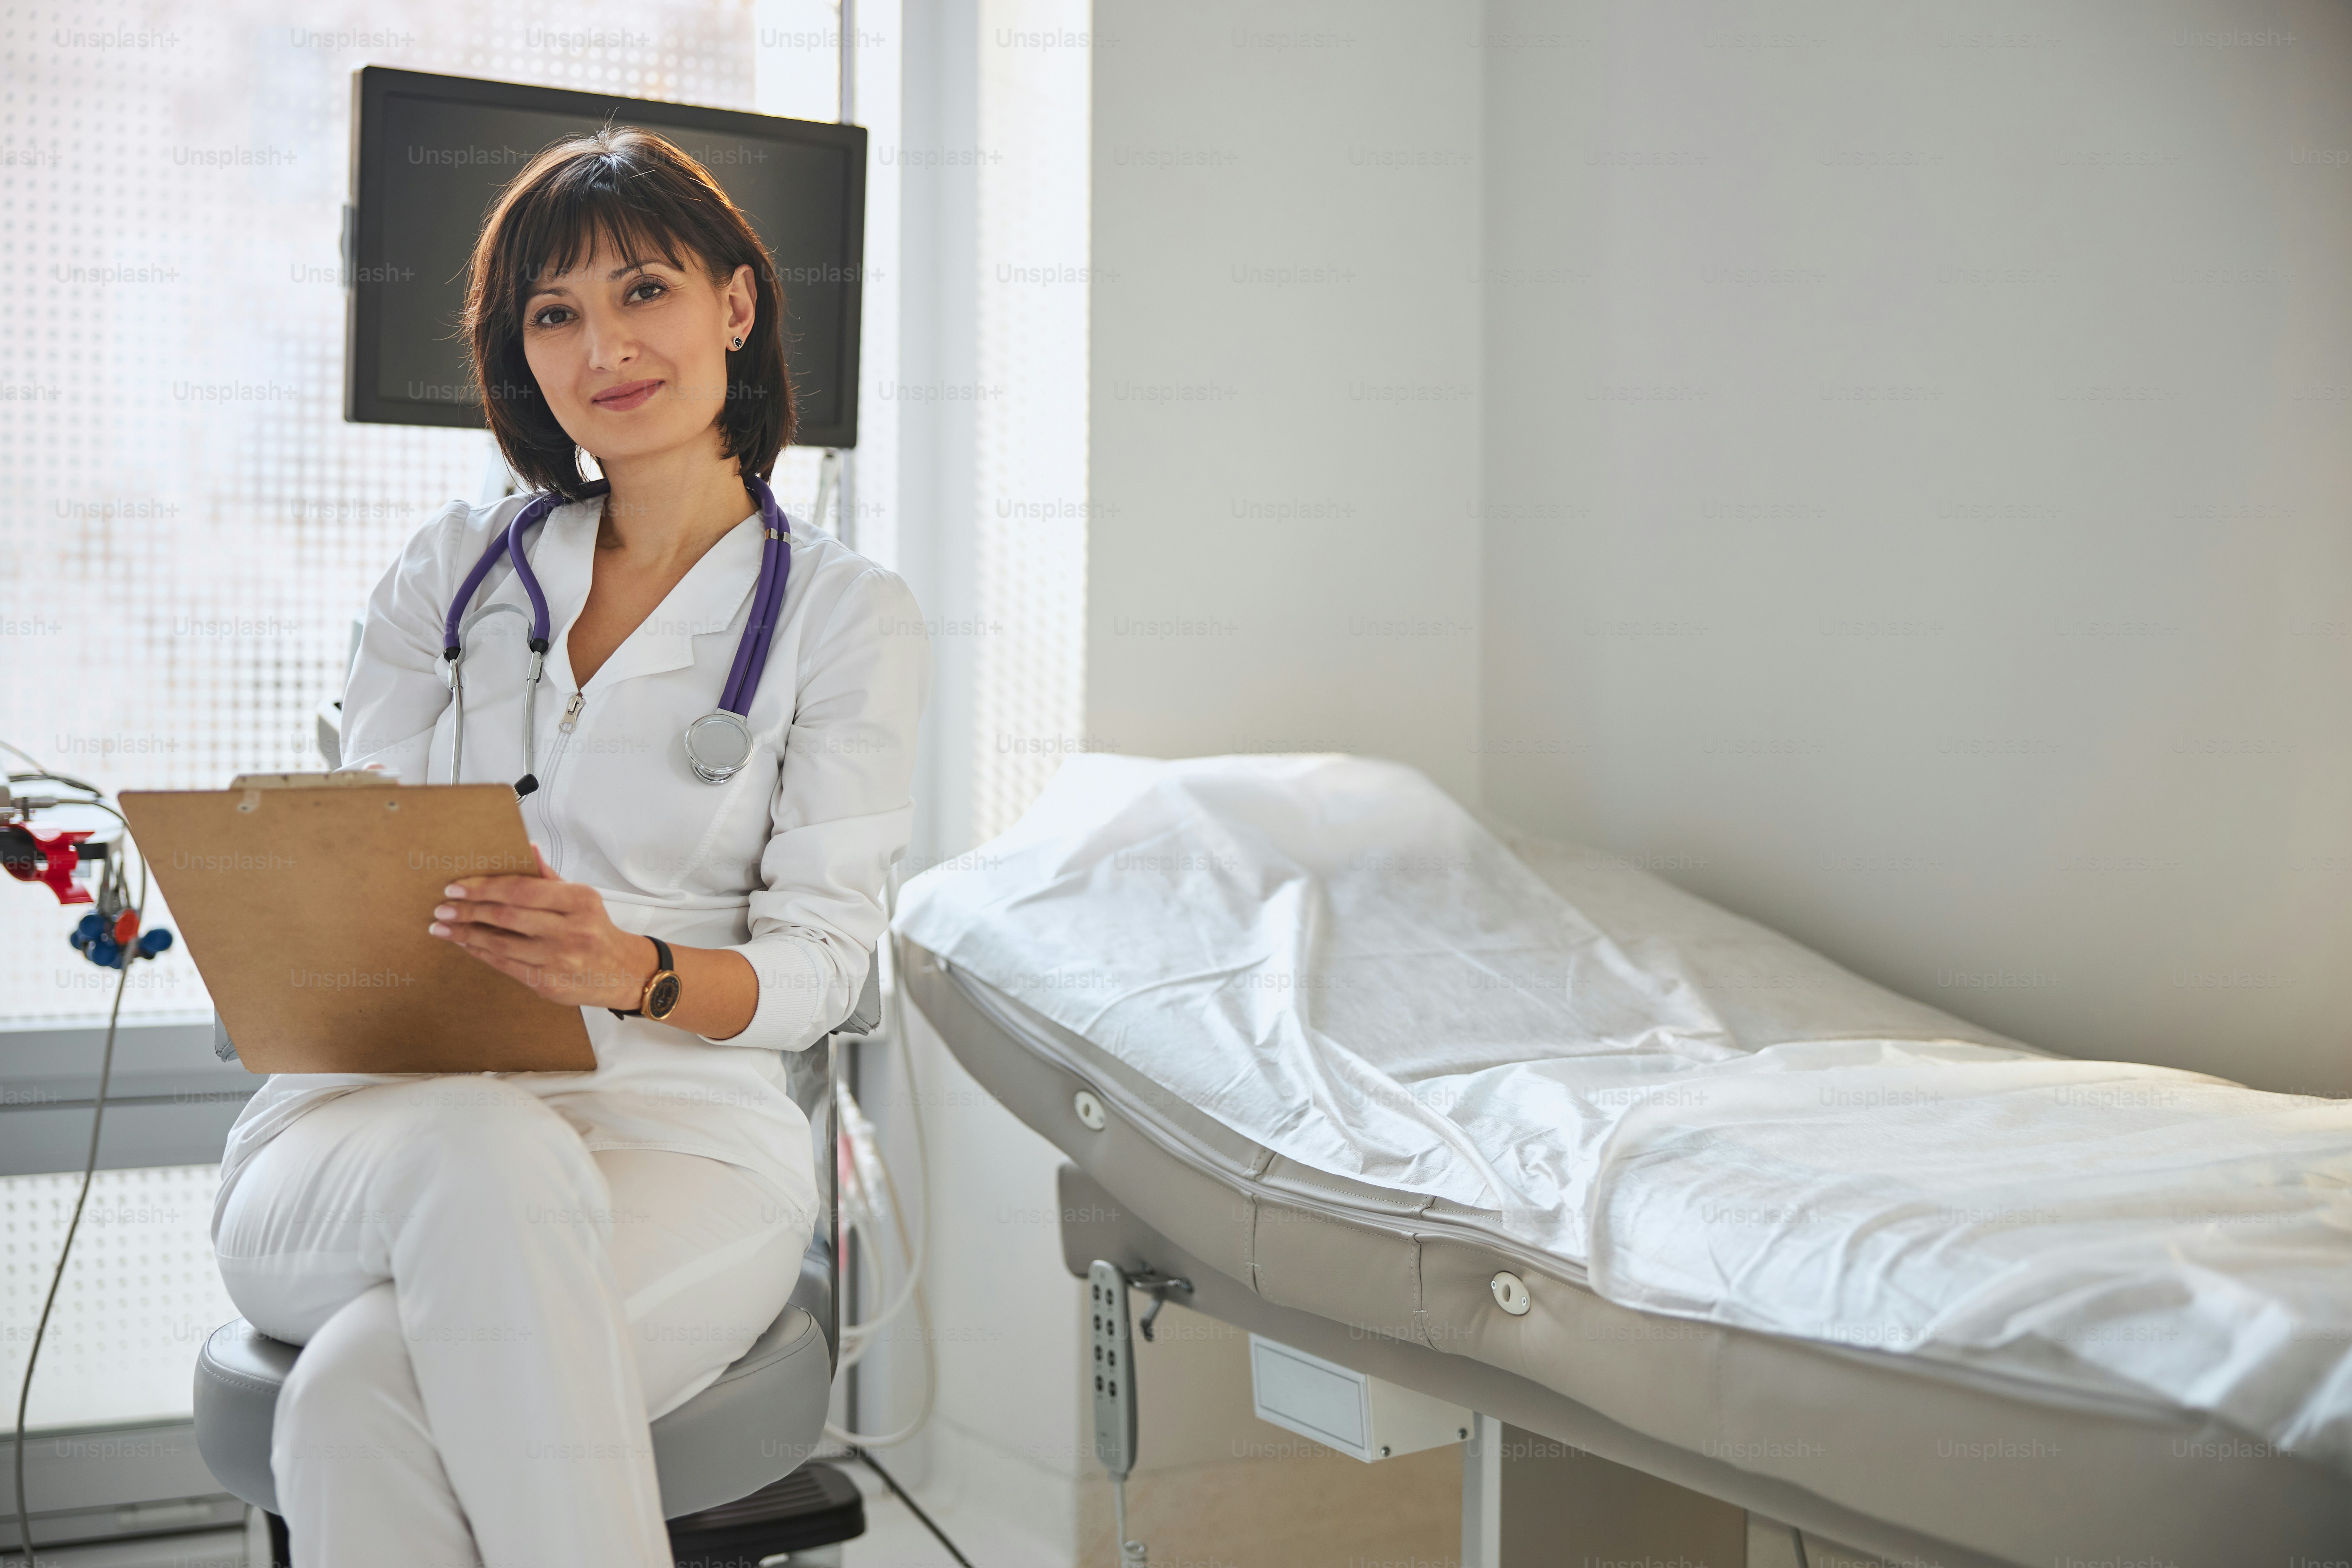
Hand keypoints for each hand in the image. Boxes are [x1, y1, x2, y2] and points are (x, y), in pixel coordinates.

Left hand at [428, 844, 655, 1009]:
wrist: (622, 972)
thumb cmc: (596, 930)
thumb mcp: (582, 898)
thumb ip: (550, 877)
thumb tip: (526, 849)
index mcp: (579, 901)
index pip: (522, 889)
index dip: (485, 887)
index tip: (457, 886)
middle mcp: (571, 930)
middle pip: (507, 916)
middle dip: (469, 910)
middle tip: (443, 908)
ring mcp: (559, 960)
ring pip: (501, 944)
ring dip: (466, 934)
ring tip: (442, 927)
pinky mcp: (548, 983)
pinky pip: (505, 965)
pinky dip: (481, 953)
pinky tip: (465, 944)